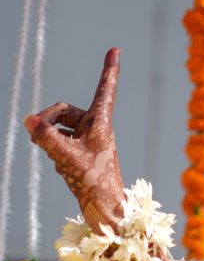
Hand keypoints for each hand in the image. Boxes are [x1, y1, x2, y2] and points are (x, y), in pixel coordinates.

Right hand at [23, 48, 124, 234]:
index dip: (109, 70)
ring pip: (58, 130)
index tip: (116, 50)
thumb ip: (46, 137)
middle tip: (35, 134)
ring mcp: (87, 142)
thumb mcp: (66, 157)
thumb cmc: (94, 183)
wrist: (105, 211)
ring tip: (50, 155)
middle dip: (47, 121)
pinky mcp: (80, 154)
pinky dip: (55, 154)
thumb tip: (30, 120)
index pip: (104, 90)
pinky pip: (59, 145)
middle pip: (64, 112)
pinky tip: (62, 169)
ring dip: (49, 139)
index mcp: (101, 123)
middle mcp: (95, 129)